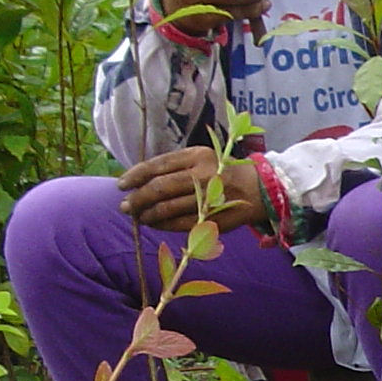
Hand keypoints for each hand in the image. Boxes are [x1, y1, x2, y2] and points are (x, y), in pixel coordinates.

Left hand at [118, 147, 267, 234]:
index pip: (157, 165)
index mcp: (197, 155)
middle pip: (160, 188)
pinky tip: (155, 224)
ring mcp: (209, 197)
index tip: (121, 185)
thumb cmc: (223, 172)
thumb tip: (139, 181)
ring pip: (168, 208)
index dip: (135, 176)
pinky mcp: (213, 217)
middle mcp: (203, 174)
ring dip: (147, 214)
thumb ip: (174, 167)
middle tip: (125, 206)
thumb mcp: (201, 159)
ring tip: (138, 217)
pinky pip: (180, 223)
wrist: (260, 189)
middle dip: (138, 198)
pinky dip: (163, 225)